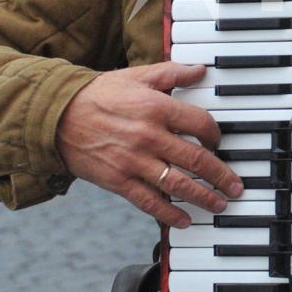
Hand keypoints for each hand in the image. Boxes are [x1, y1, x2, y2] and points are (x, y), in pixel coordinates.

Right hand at [56, 63, 243, 226]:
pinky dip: (169, 214)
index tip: (220, 143)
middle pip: (196, 159)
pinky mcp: (118, 180)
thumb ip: (171, 73)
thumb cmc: (98, 95)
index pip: (200, 124)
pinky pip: (149, 201)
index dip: (216, 135)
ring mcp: (133, 161)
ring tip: (220, 204)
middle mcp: (148, 136)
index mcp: (156, 107)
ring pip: (178, 184)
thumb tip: (201, 69)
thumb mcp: (135, 76)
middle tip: (236, 186)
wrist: (56, 117)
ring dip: (203, 197)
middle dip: (221, 175)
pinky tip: (184, 221)